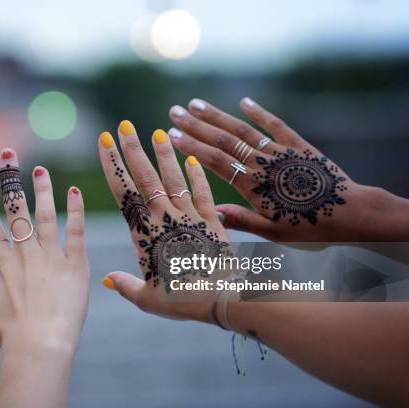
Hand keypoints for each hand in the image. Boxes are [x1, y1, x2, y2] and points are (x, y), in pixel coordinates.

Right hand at [0, 148, 88, 352]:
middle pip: (16, 210)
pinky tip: (73, 191)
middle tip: (9, 154)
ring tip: (40, 169)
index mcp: (2, 263)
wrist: (40, 347)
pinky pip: (76, 232)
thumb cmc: (10, 333)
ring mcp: (51, 257)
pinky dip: (75, 210)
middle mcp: (25, 254)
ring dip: (42, 189)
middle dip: (10, 180)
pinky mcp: (75, 265)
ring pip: (45, 216)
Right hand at [98, 122, 233, 322]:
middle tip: (124, 126)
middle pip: (145, 177)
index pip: (123, 191)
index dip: (112, 165)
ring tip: (160, 132)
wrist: (222, 297)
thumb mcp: (148, 299)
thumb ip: (126, 286)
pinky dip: (197, 175)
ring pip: (173, 178)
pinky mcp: (212, 219)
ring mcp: (190, 216)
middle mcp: (165, 218)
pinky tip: (192, 159)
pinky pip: (203, 191)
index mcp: (144, 233)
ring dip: (165, 155)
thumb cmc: (181, 301)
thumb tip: (108, 280)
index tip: (104, 142)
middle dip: (132, 150)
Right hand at [167, 97, 404, 241]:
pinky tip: (244, 101)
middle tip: (173, 111)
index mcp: (253, 186)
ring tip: (195, 103)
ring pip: (243, 129)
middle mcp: (263, 164)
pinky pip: (275, 125)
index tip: (171, 134)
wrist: (351, 214)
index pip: (216, 161)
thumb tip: (211, 213)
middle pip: (224, 140)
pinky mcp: (298, 146)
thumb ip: (243, 221)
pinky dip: (259, 112)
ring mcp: (280, 152)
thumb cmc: (311, 227)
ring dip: (217, 116)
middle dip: (196, 125)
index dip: (192, 146)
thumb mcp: (274, 233)